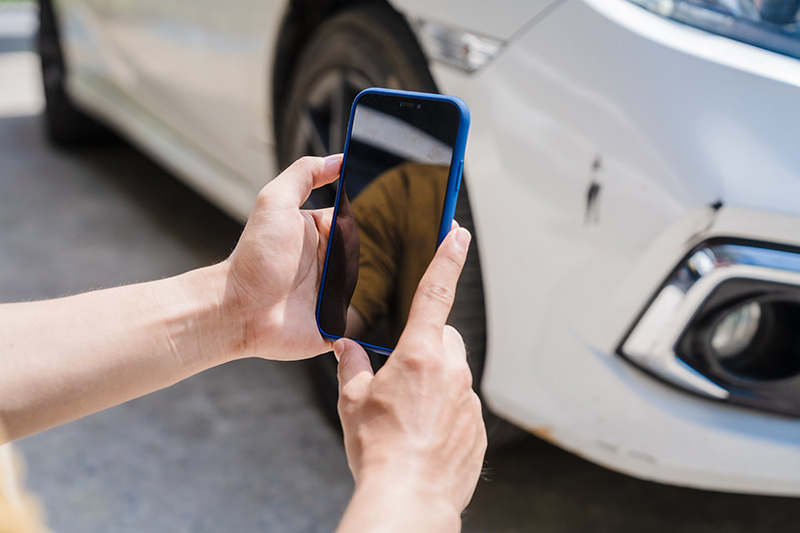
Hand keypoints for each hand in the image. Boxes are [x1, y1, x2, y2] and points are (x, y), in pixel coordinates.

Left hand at [224, 155, 340, 359]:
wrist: (239, 308)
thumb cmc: (255, 256)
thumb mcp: (275, 202)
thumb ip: (304, 174)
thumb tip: (338, 159)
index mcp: (318, 233)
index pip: (349, 223)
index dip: (345, 226)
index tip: (331, 231)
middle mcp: (327, 262)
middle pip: (358, 254)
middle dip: (344, 257)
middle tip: (317, 263)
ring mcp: (331, 295)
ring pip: (359, 285)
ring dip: (343, 287)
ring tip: (316, 290)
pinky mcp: (334, 325)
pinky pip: (357, 321)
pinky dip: (351, 316)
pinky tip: (333, 311)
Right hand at [335, 226, 486, 530]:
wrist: (410, 498)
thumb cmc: (378, 449)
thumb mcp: (353, 402)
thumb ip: (352, 366)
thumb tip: (345, 347)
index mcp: (418, 355)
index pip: (435, 292)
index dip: (447, 257)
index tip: (459, 232)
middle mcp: (451, 371)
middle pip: (442, 339)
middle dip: (424, 347)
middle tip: (399, 381)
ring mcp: (469, 399)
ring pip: (453, 374)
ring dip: (434, 384)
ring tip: (407, 417)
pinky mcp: (478, 426)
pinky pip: (461, 405)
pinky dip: (445, 412)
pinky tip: (423, 435)